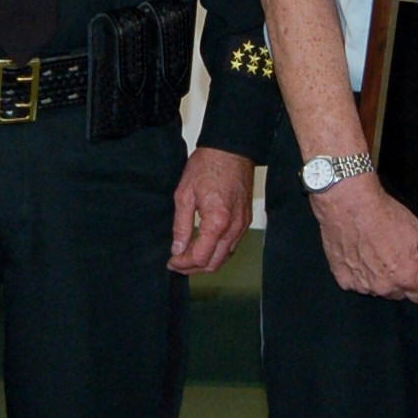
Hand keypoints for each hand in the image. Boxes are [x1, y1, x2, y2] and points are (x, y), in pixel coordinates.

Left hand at [168, 148, 253, 274]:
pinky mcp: (245, 220)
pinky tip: (204, 245)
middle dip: (193, 268)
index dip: (183, 264)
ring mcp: (242, 225)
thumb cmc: (208, 165)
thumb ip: (180, 225)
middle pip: (214, 263)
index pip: (200, 257)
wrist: (231, 149)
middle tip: (177, 263)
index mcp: (217, 222)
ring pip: (225, 257)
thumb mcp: (184, 194)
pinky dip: (217, 251)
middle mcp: (234, 228)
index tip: (172, 261)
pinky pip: (232, 245)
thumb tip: (177, 248)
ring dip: (206, 261)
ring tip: (187, 256)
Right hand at [311, 175, 417, 303]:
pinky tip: (361, 254)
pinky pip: (357, 283)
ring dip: (380, 277)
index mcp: (407, 277)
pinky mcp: (344, 280)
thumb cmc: (385, 215)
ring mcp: (363, 285)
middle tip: (395, 254)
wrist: (350, 204)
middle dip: (402, 280)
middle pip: (400, 294)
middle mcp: (385, 287)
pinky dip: (360, 273)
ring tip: (376, 251)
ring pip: (379, 290)